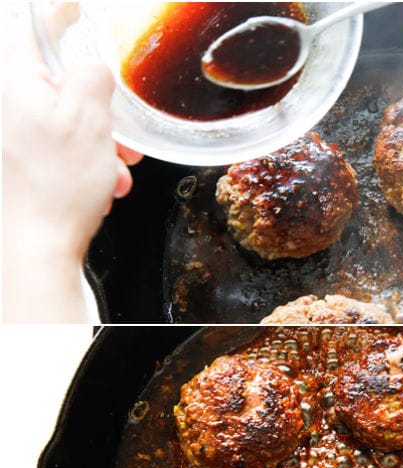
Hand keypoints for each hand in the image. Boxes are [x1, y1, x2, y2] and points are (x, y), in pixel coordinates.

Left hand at [2, 9, 142, 321]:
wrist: (39, 244)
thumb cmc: (60, 186)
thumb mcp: (89, 120)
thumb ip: (92, 79)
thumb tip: (94, 67)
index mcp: (18, 84)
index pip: (32, 28)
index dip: (58, 12)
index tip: (78, 6)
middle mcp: (11, 106)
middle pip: (60, 84)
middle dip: (101, 107)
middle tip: (125, 132)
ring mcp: (17, 137)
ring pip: (67, 121)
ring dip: (102, 142)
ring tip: (119, 170)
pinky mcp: (26, 163)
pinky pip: (63, 149)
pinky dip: (89, 162)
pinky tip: (105, 185)